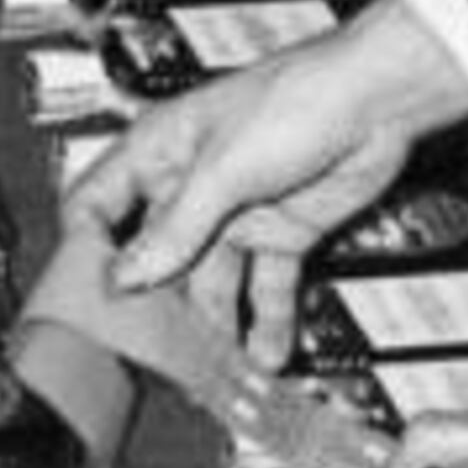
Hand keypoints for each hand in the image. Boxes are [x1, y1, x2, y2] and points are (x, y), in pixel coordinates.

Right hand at [64, 0, 467, 370]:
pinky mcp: (282, 233)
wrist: (379, 98)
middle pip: (156, 258)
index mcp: (161, 152)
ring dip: (214, 327)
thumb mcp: (223, 167)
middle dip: (155, 306)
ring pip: (211, 283)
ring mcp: (238, 213)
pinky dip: (267, 323)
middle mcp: (192, 187)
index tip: (89, 300)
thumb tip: (127, 273)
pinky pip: (266, 289)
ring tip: (212, 370)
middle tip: (152, 355)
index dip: (88, 251)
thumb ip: (176, 227)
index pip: (98, 206)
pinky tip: (264, 354)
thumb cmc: (299, 97)